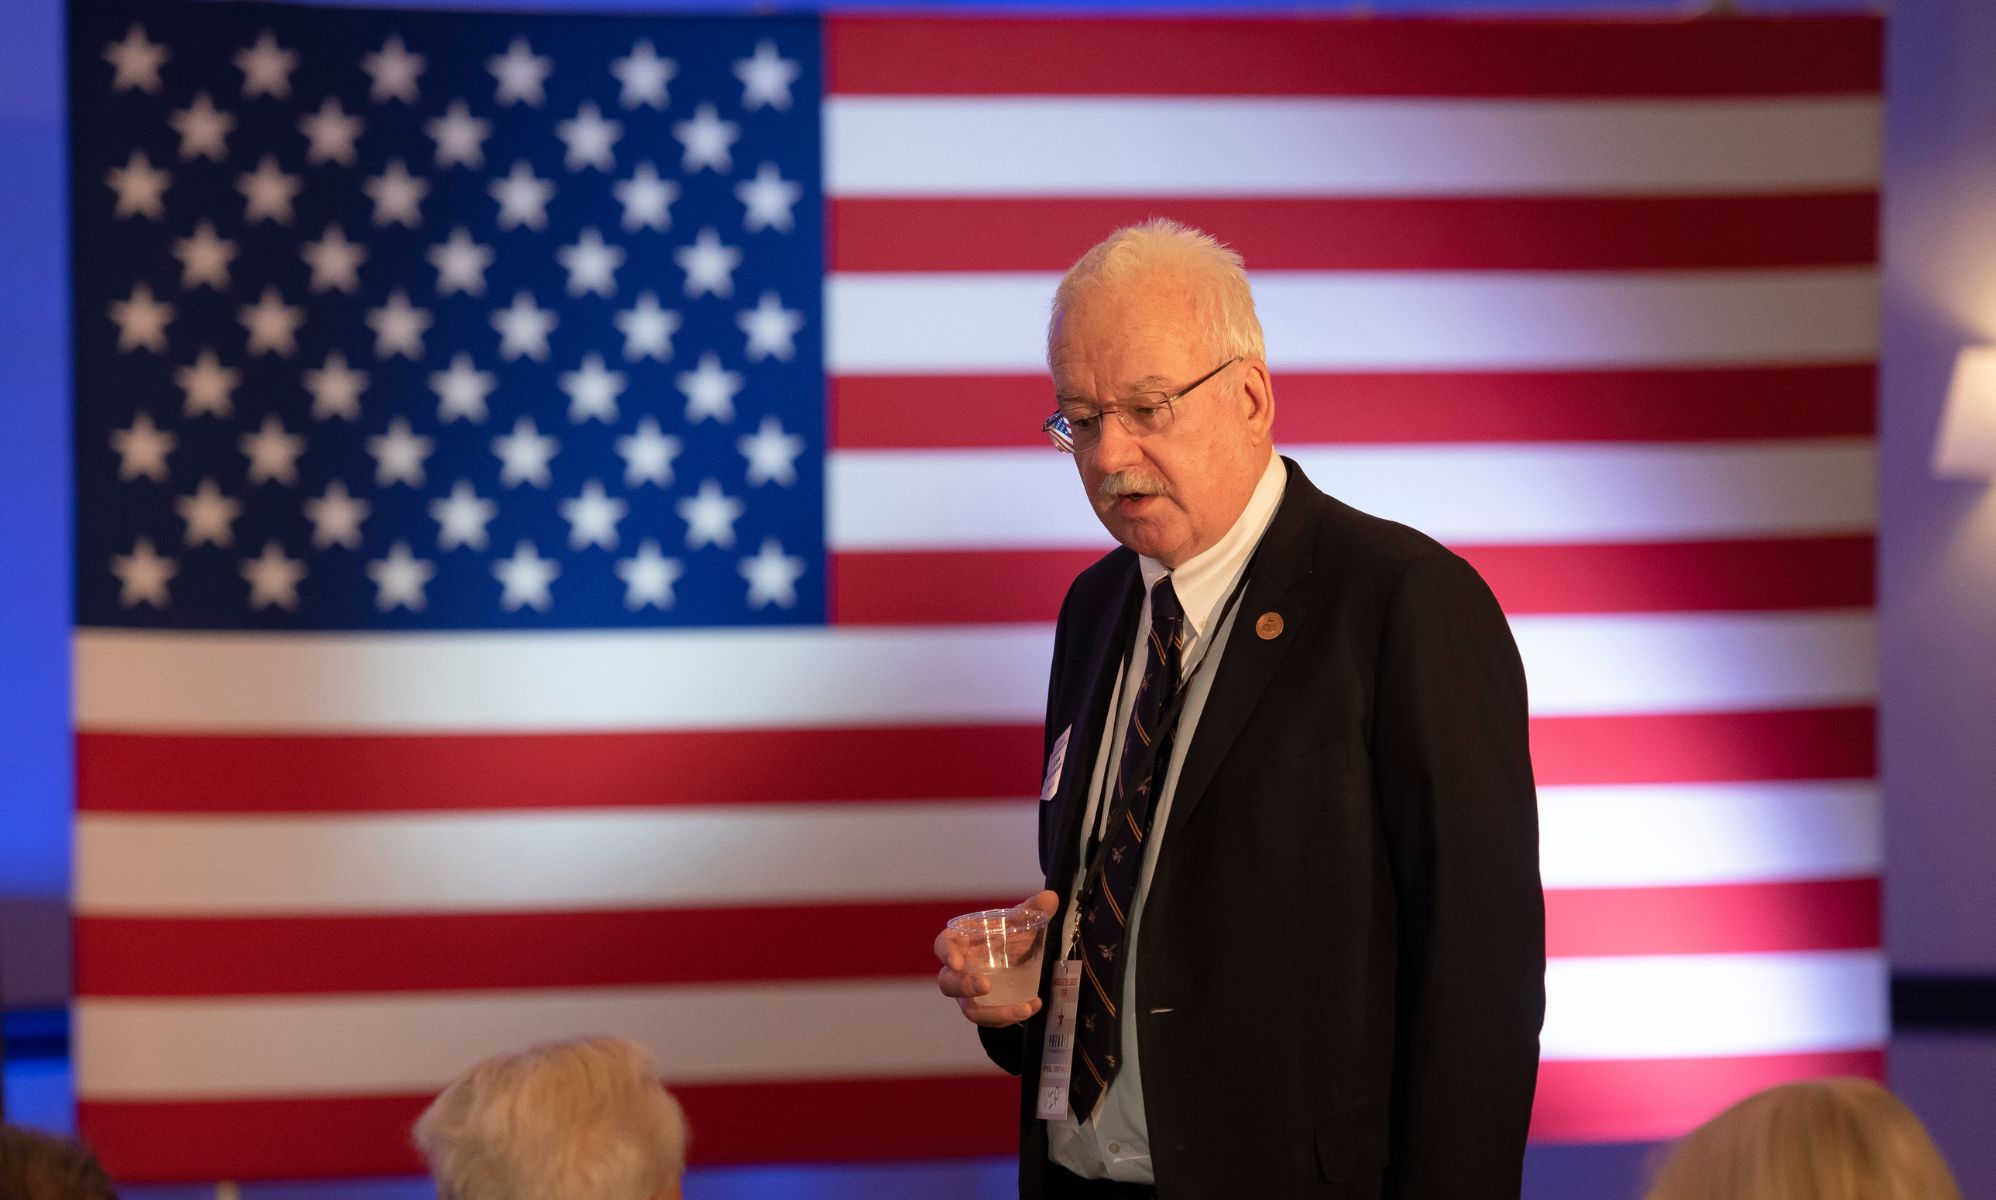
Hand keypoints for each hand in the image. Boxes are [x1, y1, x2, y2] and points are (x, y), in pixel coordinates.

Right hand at [935, 890, 1057, 1026]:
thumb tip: (1050, 898)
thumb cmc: (1006, 935)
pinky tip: (1034, 1004)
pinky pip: (994, 1019)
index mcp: (961, 942)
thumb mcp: (1019, 921)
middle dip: (964, 987)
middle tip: (986, 986)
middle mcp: (960, 971)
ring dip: (995, 1013)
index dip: (946, 954)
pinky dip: (1013, 1015)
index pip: (943, 945)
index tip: (956, 962)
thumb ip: (1032, 909)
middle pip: (948, 984)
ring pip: (971, 1010)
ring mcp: (970, 994)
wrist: (1017, 956)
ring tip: (1022, 1009)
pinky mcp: (987, 1009)